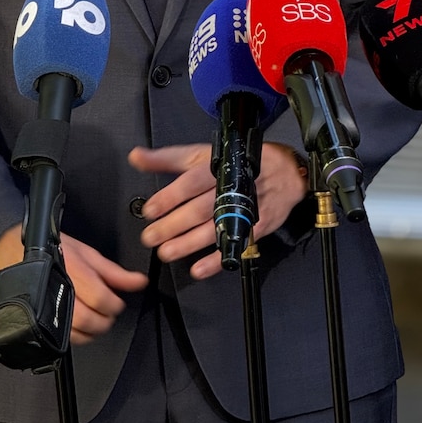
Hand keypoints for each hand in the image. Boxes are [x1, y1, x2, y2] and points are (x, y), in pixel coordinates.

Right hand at [0, 225, 147, 344]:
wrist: (12, 251)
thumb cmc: (49, 248)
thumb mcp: (86, 253)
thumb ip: (113, 272)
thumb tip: (139, 282)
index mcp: (74, 273)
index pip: (102, 300)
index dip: (115, 305)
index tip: (117, 303)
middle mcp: (59, 292)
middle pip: (90, 321)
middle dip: (104, 321)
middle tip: (107, 314)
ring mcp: (45, 310)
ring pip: (76, 335)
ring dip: (91, 332)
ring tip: (94, 320)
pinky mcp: (36, 320)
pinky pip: (60, 338)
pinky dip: (74, 336)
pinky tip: (77, 325)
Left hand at [129, 142, 307, 280]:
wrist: (285, 172)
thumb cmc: (238, 161)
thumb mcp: (202, 154)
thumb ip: (167, 158)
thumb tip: (136, 156)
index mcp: (217, 166)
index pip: (190, 182)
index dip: (169, 197)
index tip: (150, 210)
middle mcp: (230, 188)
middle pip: (199, 209)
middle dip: (173, 225)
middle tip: (150, 237)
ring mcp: (245, 210)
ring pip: (214, 229)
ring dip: (189, 243)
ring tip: (166, 253)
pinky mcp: (256, 228)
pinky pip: (235, 246)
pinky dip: (216, 261)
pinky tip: (198, 269)